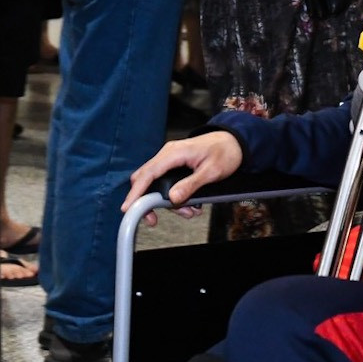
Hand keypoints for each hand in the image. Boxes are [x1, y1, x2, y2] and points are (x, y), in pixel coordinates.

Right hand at [121, 131, 242, 223]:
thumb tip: (173, 198)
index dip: (136, 192)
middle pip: (146, 180)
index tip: (128, 207)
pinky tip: (190, 204)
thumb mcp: (211, 171)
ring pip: (157, 185)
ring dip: (169, 203)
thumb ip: (191, 185)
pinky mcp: (174, 165)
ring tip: (190, 211)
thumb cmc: (225, 152)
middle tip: (154, 220)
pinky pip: (166, 183)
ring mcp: (170, 160)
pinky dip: (175, 197)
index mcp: (174, 153)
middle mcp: (168, 155)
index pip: (148, 173)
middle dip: (150, 202)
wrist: (234, 142)